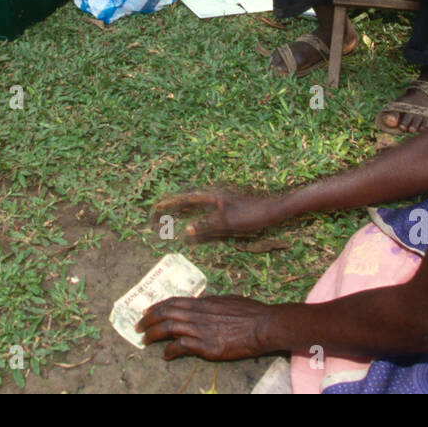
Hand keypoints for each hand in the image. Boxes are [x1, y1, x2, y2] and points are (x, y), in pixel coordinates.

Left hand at [136, 296, 275, 360]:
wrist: (263, 326)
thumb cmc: (251, 312)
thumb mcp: (228, 301)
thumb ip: (212, 304)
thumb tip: (204, 304)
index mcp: (203, 302)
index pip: (173, 301)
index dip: (157, 306)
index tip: (147, 311)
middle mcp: (198, 314)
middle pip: (166, 313)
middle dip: (149, 320)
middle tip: (138, 327)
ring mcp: (202, 329)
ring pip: (169, 329)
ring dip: (154, 335)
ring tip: (145, 341)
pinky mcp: (207, 346)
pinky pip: (181, 346)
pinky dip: (170, 350)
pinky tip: (166, 355)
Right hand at [152, 190, 280, 242]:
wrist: (274, 208)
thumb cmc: (253, 215)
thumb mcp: (228, 223)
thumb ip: (206, 226)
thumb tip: (184, 231)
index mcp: (211, 196)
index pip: (183, 199)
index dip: (167, 205)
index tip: (153, 211)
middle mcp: (213, 195)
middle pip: (186, 199)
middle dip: (170, 206)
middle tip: (155, 214)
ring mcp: (219, 199)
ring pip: (194, 203)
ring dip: (180, 208)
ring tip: (167, 215)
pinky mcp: (226, 205)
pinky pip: (203, 208)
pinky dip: (192, 212)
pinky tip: (192, 218)